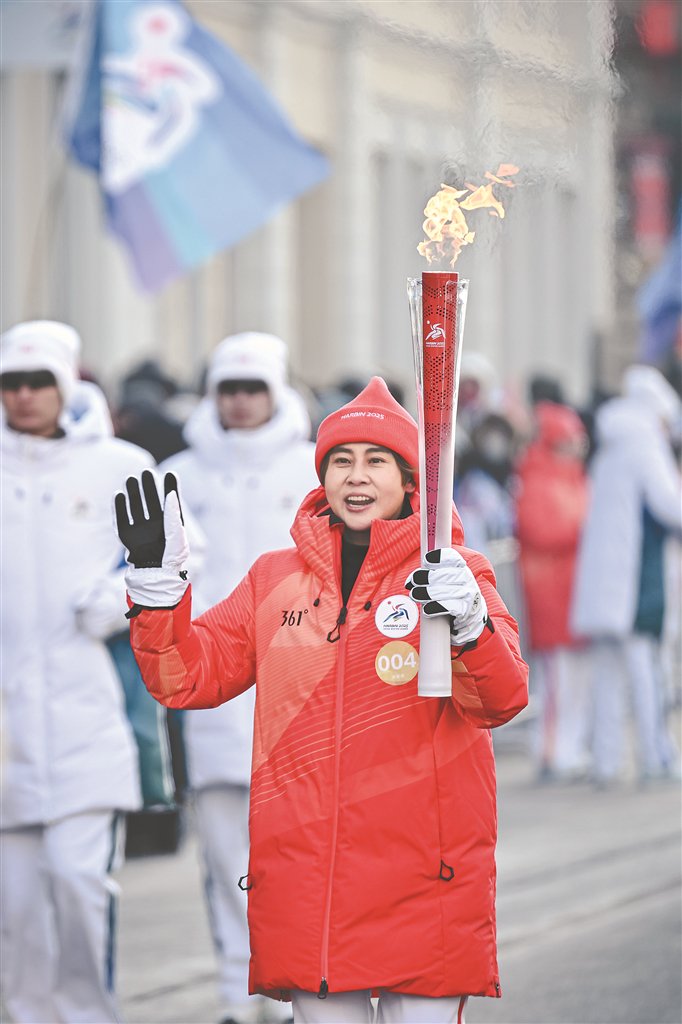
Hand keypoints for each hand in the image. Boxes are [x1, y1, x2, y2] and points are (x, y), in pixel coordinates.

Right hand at [114, 471, 188, 608]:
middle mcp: (155, 525)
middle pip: (151, 501)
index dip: (170, 488)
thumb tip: (171, 494)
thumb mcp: (178, 536)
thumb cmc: (171, 558)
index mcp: (170, 524)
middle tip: (146, 472)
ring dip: (133, 493)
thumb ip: (174, 515)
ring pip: (136, 507)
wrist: (155, 577)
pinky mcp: (127, 536)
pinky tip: (118, 494)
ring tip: (131, 478)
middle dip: (149, 487)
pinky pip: (122, 519)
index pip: (171, 502)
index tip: (170, 474)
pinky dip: (119, 507)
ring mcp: (141, 530)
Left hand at [405, 547, 487, 644]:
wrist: (471, 614)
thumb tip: (409, 583)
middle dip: (425, 578)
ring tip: (415, 596)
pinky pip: (449, 607)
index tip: (426, 562)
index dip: (438, 557)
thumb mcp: (445, 580)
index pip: (451, 557)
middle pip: (443, 575)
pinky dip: (435, 607)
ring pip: (444, 591)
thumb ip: (428, 576)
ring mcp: (468, 594)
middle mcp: (466, 578)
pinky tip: (427, 609)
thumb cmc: (452, 593)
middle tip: (414, 583)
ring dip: (426, 594)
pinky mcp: (466, 610)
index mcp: (461, 567)